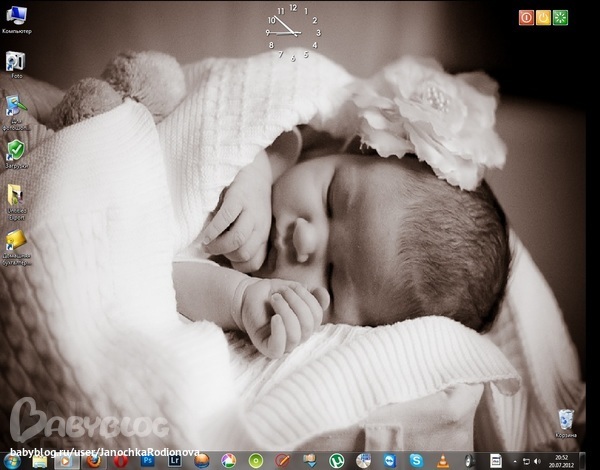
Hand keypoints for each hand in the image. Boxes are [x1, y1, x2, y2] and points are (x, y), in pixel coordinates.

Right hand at [201, 151, 271, 272]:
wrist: (254, 169)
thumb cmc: (248, 201)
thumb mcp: (253, 223)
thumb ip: (244, 239)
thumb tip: (222, 258)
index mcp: (263, 234)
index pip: (254, 263)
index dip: (236, 265)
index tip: (224, 258)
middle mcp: (260, 225)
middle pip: (244, 254)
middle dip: (226, 256)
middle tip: (213, 249)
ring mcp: (251, 211)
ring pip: (238, 240)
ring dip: (218, 246)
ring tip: (207, 244)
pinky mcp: (239, 197)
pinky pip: (227, 218)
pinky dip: (214, 230)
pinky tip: (205, 234)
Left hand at [238, 278, 329, 358]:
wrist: (246, 295)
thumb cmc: (270, 293)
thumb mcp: (293, 288)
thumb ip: (311, 292)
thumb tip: (325, 298)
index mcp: (306, 324)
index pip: (317, 316)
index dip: (308, 299)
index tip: (292, 287)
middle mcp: (298, 337)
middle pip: (309, 326)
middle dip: (297, 303)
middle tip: (281, 292)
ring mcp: (284, 344)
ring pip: (296, 335)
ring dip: (286, 312)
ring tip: (275, 299)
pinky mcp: (269, 348)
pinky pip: (279, 347)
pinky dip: (280, 331)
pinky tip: (275, 317)